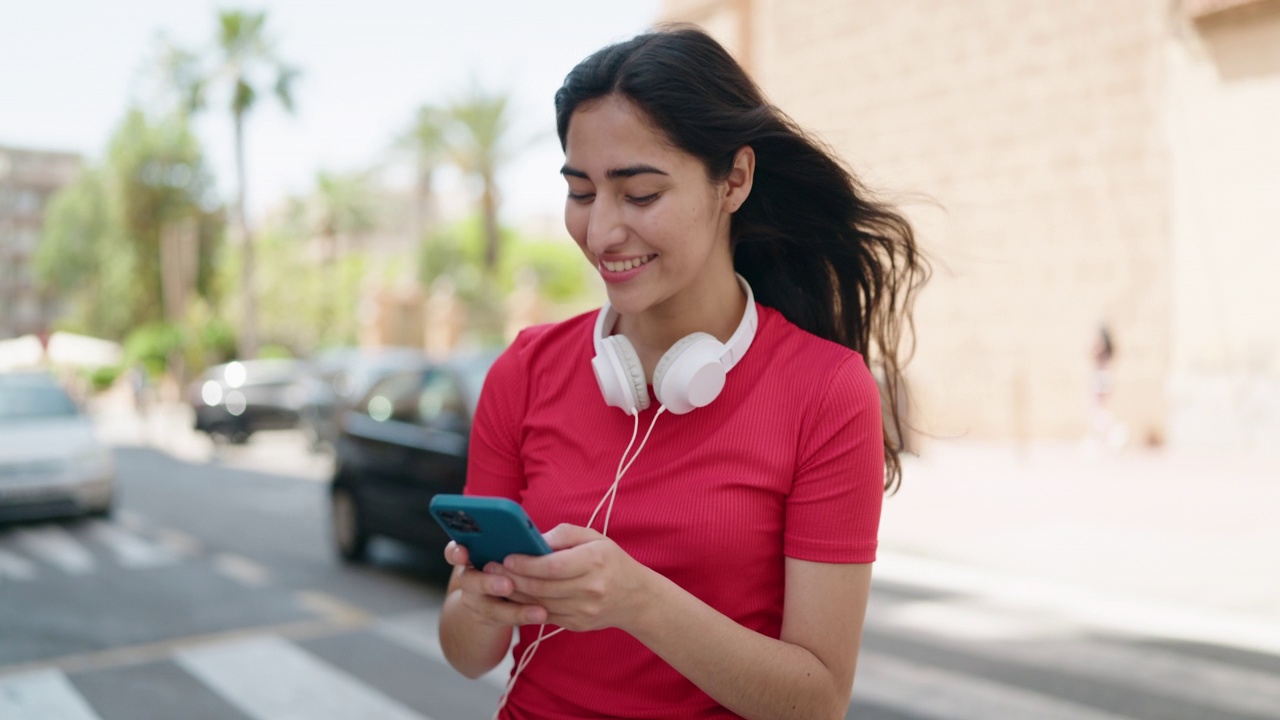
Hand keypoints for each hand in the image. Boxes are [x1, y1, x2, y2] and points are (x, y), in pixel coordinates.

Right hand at [444, 541, 547, 626]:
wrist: (499, 592)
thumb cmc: (511, 560)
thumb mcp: (510, 549)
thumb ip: (515, 544)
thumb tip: (538, 542)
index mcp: (470, 553)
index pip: (454, 551)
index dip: (455, 552)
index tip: (462, 553)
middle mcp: (468, 576)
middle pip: (469, 580)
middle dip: (488, 583)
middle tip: (508, 585)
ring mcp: (474, 599)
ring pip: (488, 607)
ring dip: (514, 609)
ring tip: (538, 611)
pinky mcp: (484, 617)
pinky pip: (501, 620)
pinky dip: (522, 617)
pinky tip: (541, 614)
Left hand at [496, 524, 657, 632]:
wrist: (635, 598)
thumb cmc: (611, 562)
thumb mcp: (595, 538)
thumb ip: (564, 534)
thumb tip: (534, 539)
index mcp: (595, 562)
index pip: (553, 566)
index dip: (526, 563)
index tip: (507, 557)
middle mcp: (590, 589)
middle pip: (541, 587)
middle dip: (512, 578)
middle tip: (491, 568)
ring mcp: (584, 611)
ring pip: (539, 604)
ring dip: (514, 594)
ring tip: (497, 581)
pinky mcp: (577, 625)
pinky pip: (545, 616)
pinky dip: (525, 606)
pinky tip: (513, 596)